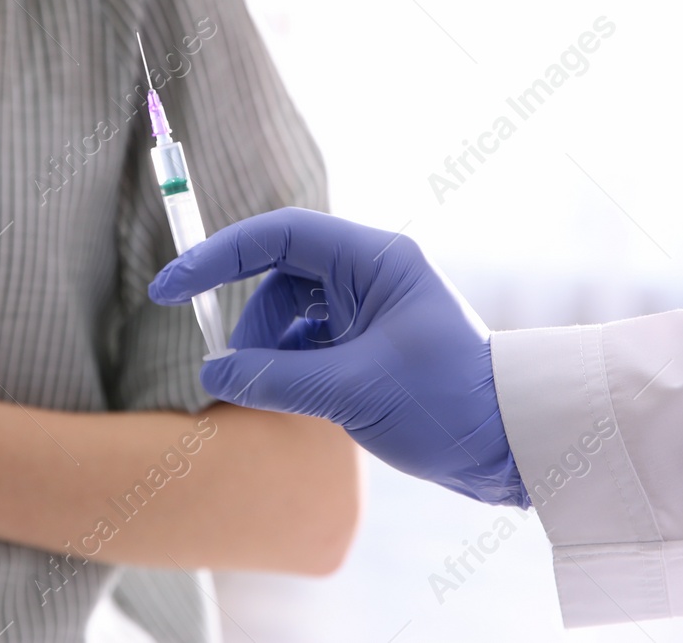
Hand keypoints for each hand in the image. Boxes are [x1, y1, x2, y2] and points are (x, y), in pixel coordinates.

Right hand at [148, 207, 527, 506]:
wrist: (513, 446)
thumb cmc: (447, 403)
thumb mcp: (351, 392)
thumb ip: (274, 378)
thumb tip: (212, 375)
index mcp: (374, 260)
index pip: (279, 236)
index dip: (217, 256)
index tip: (170, 289)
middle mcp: (372, 274)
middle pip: (280, 276)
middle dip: (251, 322)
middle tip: (232, 369)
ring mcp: (372, 309)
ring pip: (293, 314)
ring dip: (271, 350)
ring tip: (272, 393)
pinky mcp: (373, 344)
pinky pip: (312, 342)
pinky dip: (292, 367)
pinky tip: (295, 399)